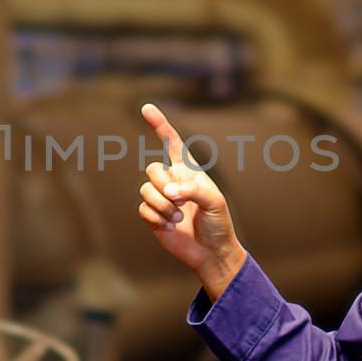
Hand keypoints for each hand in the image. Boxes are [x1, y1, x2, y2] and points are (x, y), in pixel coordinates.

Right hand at [137, 102, 244, 295]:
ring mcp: (160, 198)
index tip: (146, 108)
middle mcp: (172, 181)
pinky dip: (157, 217)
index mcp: (188, 171)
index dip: (159, 125)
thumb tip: (168, 192)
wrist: (211, 252)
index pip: (171, 143)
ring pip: (146, 189)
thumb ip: (193, 190)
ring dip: (163, 205)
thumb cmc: (218, 223)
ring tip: (178, 217)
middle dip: (164, 185)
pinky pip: (143, 208)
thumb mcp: (215, 202)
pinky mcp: (152, 216)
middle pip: (152, 168)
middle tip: (180, 201)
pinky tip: (170, 226)